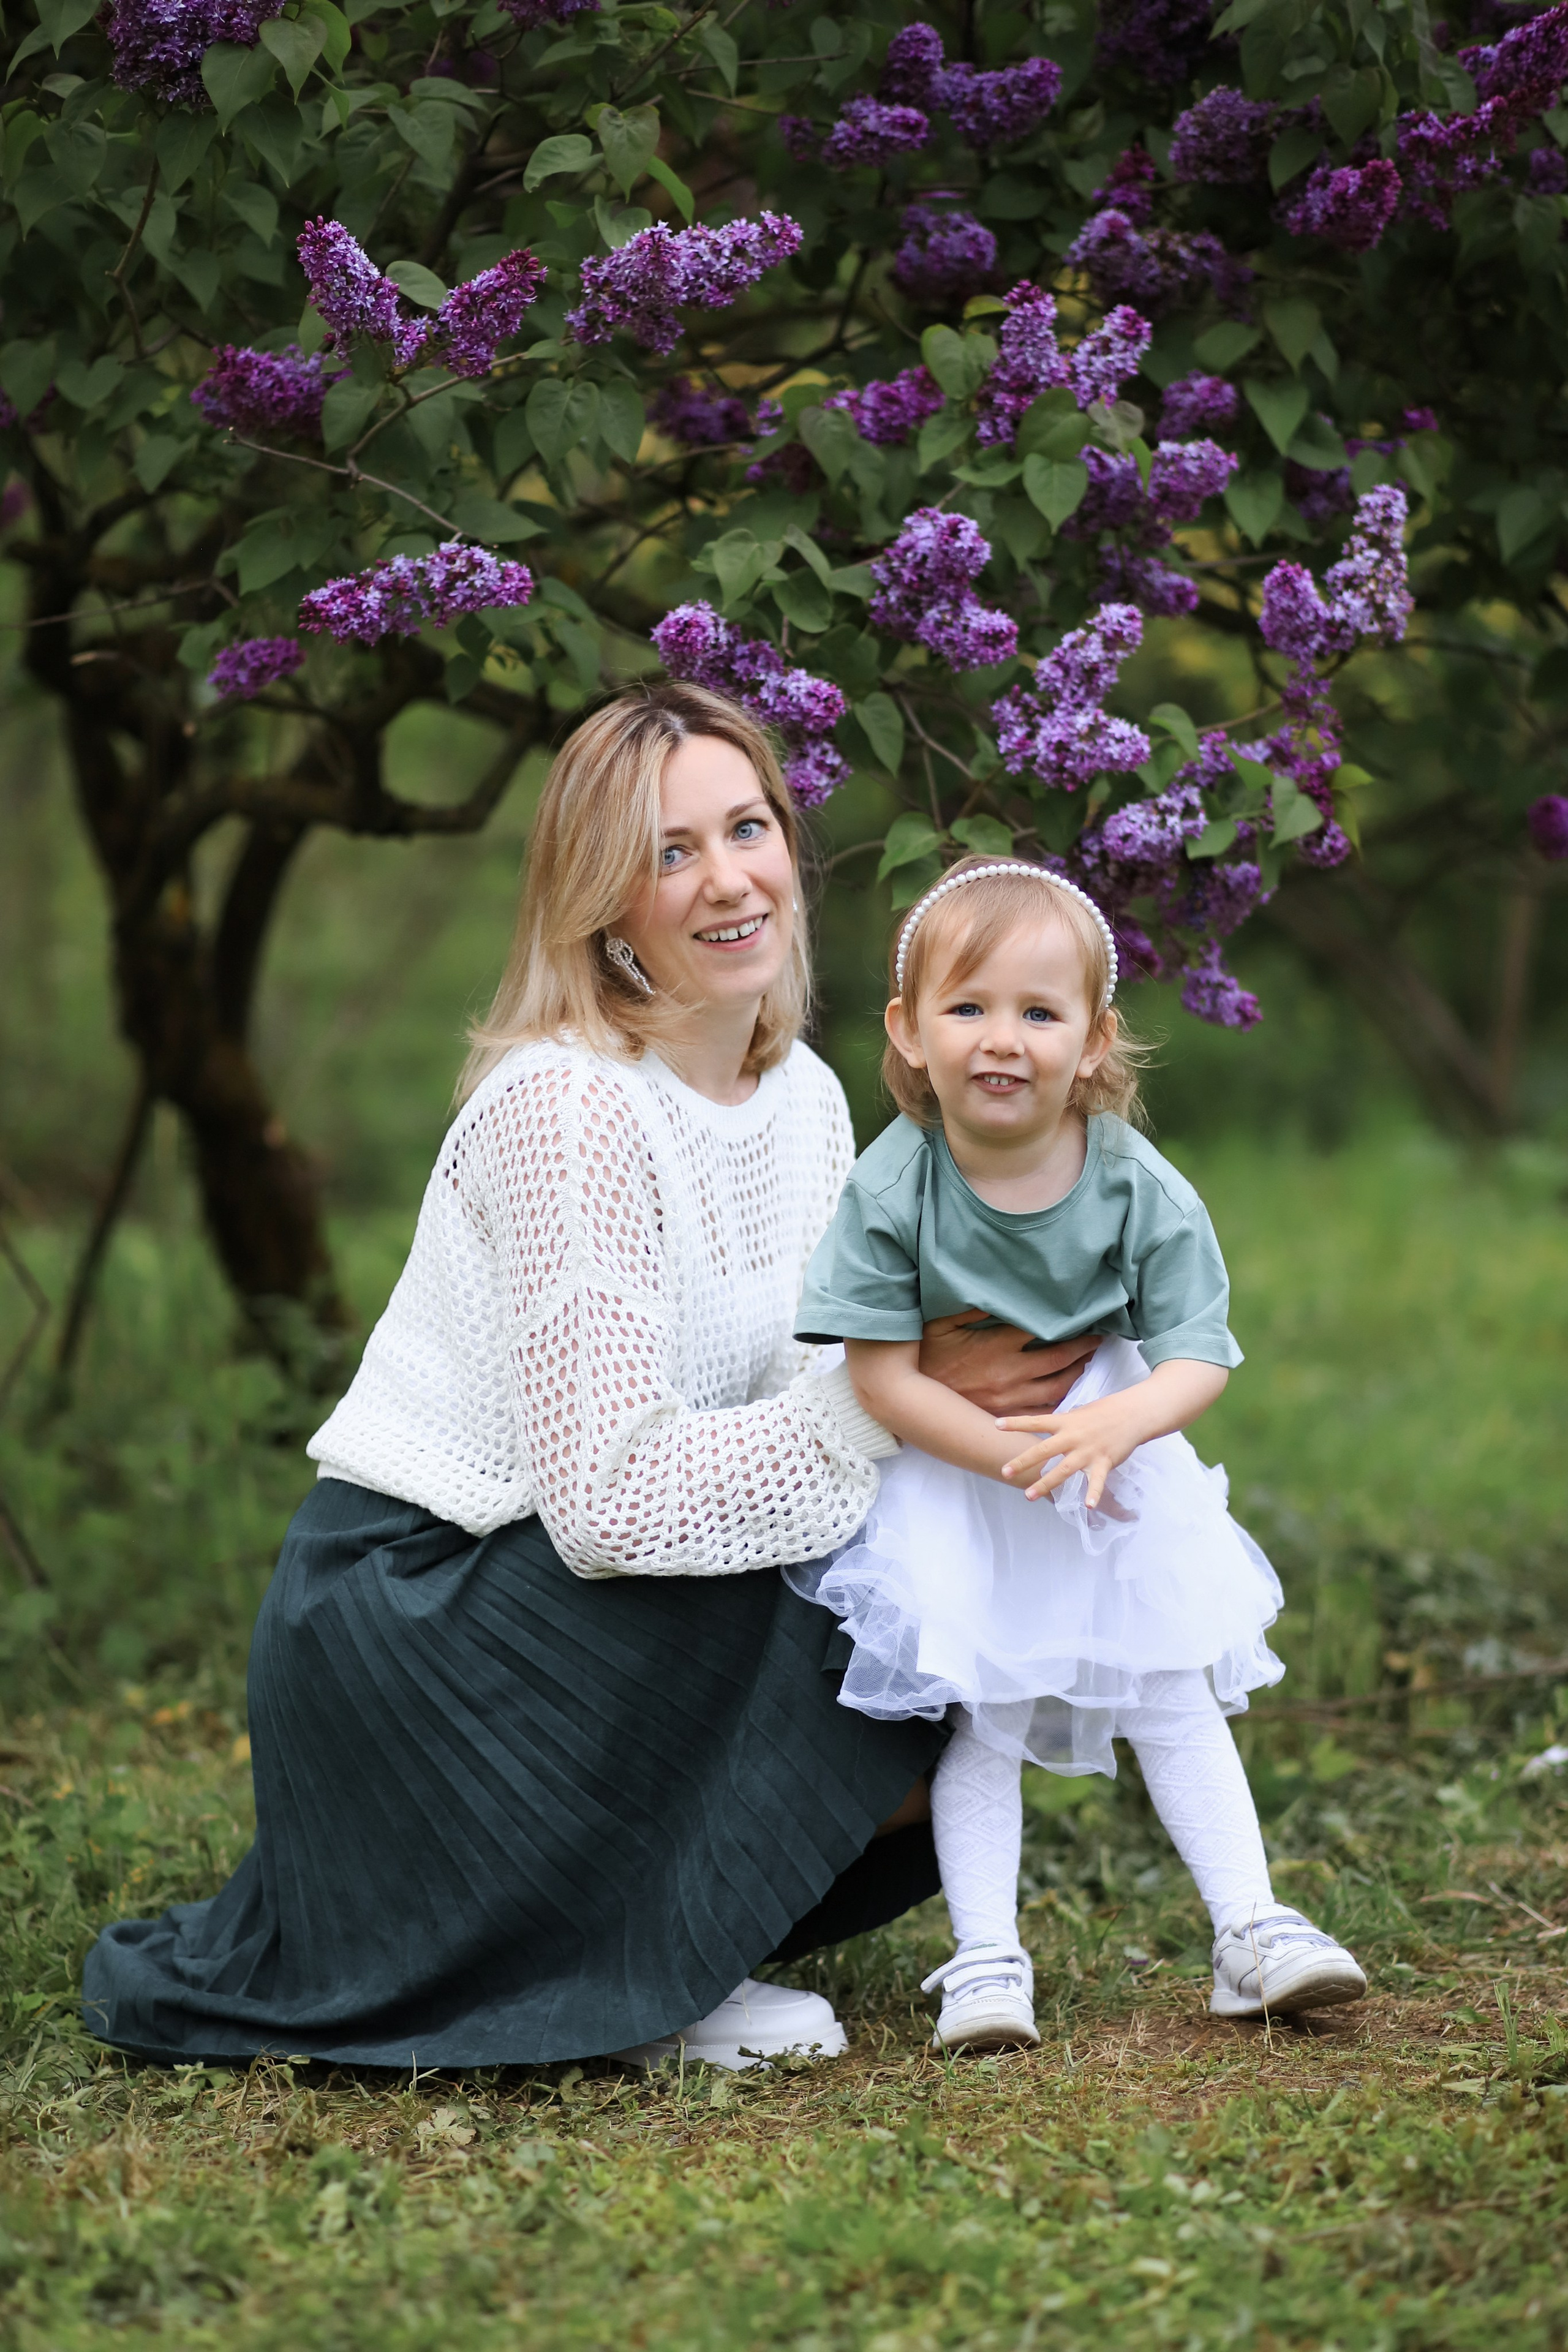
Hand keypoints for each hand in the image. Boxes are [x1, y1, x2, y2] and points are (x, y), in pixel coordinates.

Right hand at [919, 1309, 1099, 1418]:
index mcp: (999, 1345)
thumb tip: (995, 1294)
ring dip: (1076, 1373)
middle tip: (1097, 1339)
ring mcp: (1012, 1397)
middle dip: (1083, 1348)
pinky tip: (1066, 1393)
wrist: (913, 1397)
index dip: (1065, 1323)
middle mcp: (1011, 1371)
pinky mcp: (1007, 1415)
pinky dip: (1059, 1402)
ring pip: (1058, 1386)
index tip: (1081, 1316)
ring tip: (1086, 1362)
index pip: (1041, 1330)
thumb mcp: (942, 1323)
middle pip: (1060, 1359)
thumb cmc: (927, 1356)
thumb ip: (970, 1307)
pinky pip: (1043, 1411)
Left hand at [996, 1391, 1148, 1508]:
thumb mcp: (1077, 1414)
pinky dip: (1093, 1494)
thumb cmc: (1103, 1412)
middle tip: (1003, 1471)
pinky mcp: (1104, 1462)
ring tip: (1028, 1495)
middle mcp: (1073, 1437)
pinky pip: (1097, 1481)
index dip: (1016, 1423)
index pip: (1036, 1421)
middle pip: (1043, 1450)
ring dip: (1046, 1483)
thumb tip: (1042, 1428)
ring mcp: (1088, 1451)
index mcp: (1065, 1422)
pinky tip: (1088, 1506)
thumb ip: (1060, 1424)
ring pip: (1063, 1470)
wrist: (1132, 1414)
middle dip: (1022, 1462)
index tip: (995, 1425)